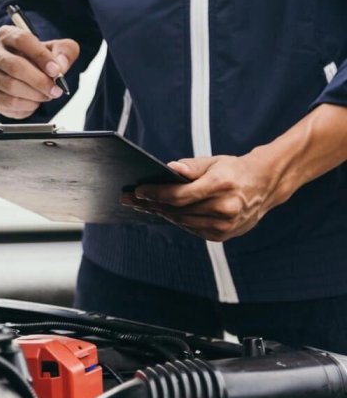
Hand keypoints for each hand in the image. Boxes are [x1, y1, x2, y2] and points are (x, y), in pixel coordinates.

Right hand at [0, 26, 79, 118]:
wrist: (25, 76)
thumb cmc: (39, 59)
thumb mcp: (57, 49)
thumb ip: (64, 52)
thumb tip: (60, 66)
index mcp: (7, 35)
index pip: (22, 40)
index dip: (41, 56)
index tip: (56, 71)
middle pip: (15, 66)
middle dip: (39, 80)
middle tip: (56, 90)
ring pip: (11, 86)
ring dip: (35, 94)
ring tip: (48, 95)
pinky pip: (9, 102)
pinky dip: (27, 105)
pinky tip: (36, 102)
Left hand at [120, 153, 281, 241]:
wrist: (265, 185)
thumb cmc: (234, 170)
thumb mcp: (214, 162)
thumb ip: (191, 166)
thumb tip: (169, 169)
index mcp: (221, 185)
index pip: (180, 195)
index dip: (156, 194)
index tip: (138, 191)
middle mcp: (225, 208)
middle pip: (177, 210)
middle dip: (152, 204)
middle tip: (130, 199)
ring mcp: (225, 225)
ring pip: (182, 221)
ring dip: (161, 213)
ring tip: (143, 205)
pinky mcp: (223, 236)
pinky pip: (192, 229)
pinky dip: (177, 220)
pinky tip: (164, 213)